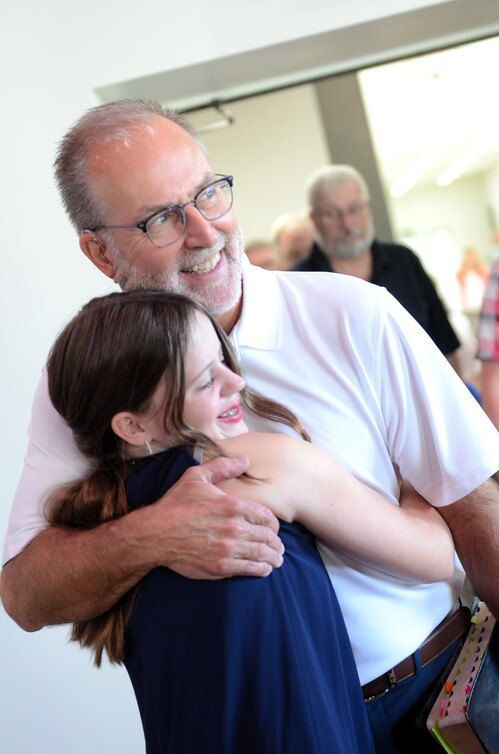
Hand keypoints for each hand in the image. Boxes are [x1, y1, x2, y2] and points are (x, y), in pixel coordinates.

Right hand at [135, 455, 284, 578]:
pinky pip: (249, 569)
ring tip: (277, 559)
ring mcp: (229, 549)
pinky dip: (261, 569)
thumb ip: (223, 466)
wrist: (155, 534)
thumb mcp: (197, 477)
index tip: (274, 528)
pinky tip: (264, 569)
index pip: (266, 516)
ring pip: (261, 554)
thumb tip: (245, 460)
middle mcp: (235, 528)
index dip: (274, 523)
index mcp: (233, 506)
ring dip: (273, 557)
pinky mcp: (221, 566)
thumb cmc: (175, 504)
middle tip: (279, 546)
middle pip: (267, 537)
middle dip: (276, 542)